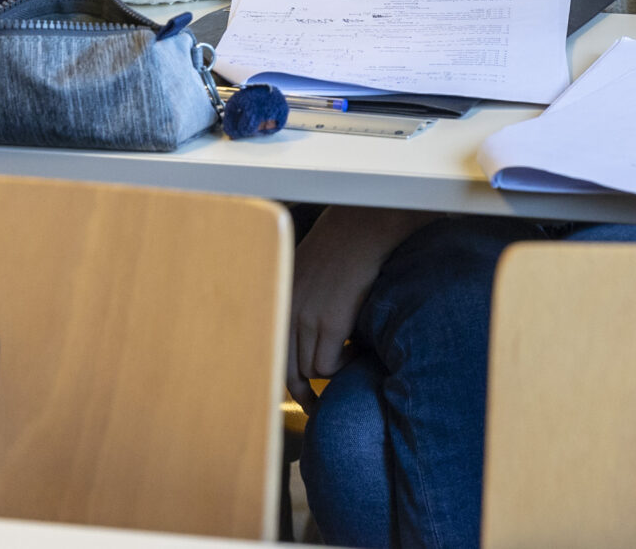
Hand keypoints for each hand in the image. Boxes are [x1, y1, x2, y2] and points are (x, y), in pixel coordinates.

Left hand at [288, 207, 431, 403]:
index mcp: (278, 299)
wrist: (363, 229)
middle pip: (288, 369)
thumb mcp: (308, 272)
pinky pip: (329, 365)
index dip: (284, 377)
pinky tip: (357, 349)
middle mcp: (285, 311)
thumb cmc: (343, 246)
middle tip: (317, 406)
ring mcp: (305, 318)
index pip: (272, 351)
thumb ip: (301, 300)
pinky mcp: (329, 323)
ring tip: (351, 354)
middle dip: (303, 393)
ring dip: (332, 370)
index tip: (299, 394)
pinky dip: (344, 364)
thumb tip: (306, 337)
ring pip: (311, 370)